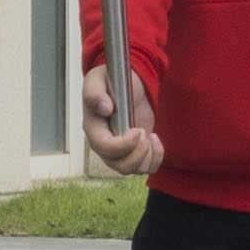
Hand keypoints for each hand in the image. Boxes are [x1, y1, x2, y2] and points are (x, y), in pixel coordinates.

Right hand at [80, 61, 164, 180]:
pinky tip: (155, 139)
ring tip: (150, 136)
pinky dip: (156, 158)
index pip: (105, 148)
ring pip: (133, 170)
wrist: (125, 83)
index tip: (138, 130)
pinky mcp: (135, 151)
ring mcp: (120, 151)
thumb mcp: (97, 80)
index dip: (124, 145)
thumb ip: (95, 93)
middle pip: (120, 166)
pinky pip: (146, 168)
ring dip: (147, 156)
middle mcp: (104, 145)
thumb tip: (104, 108)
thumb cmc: (107, 81)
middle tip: (144, 132)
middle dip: (138, 152)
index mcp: (94, 129)